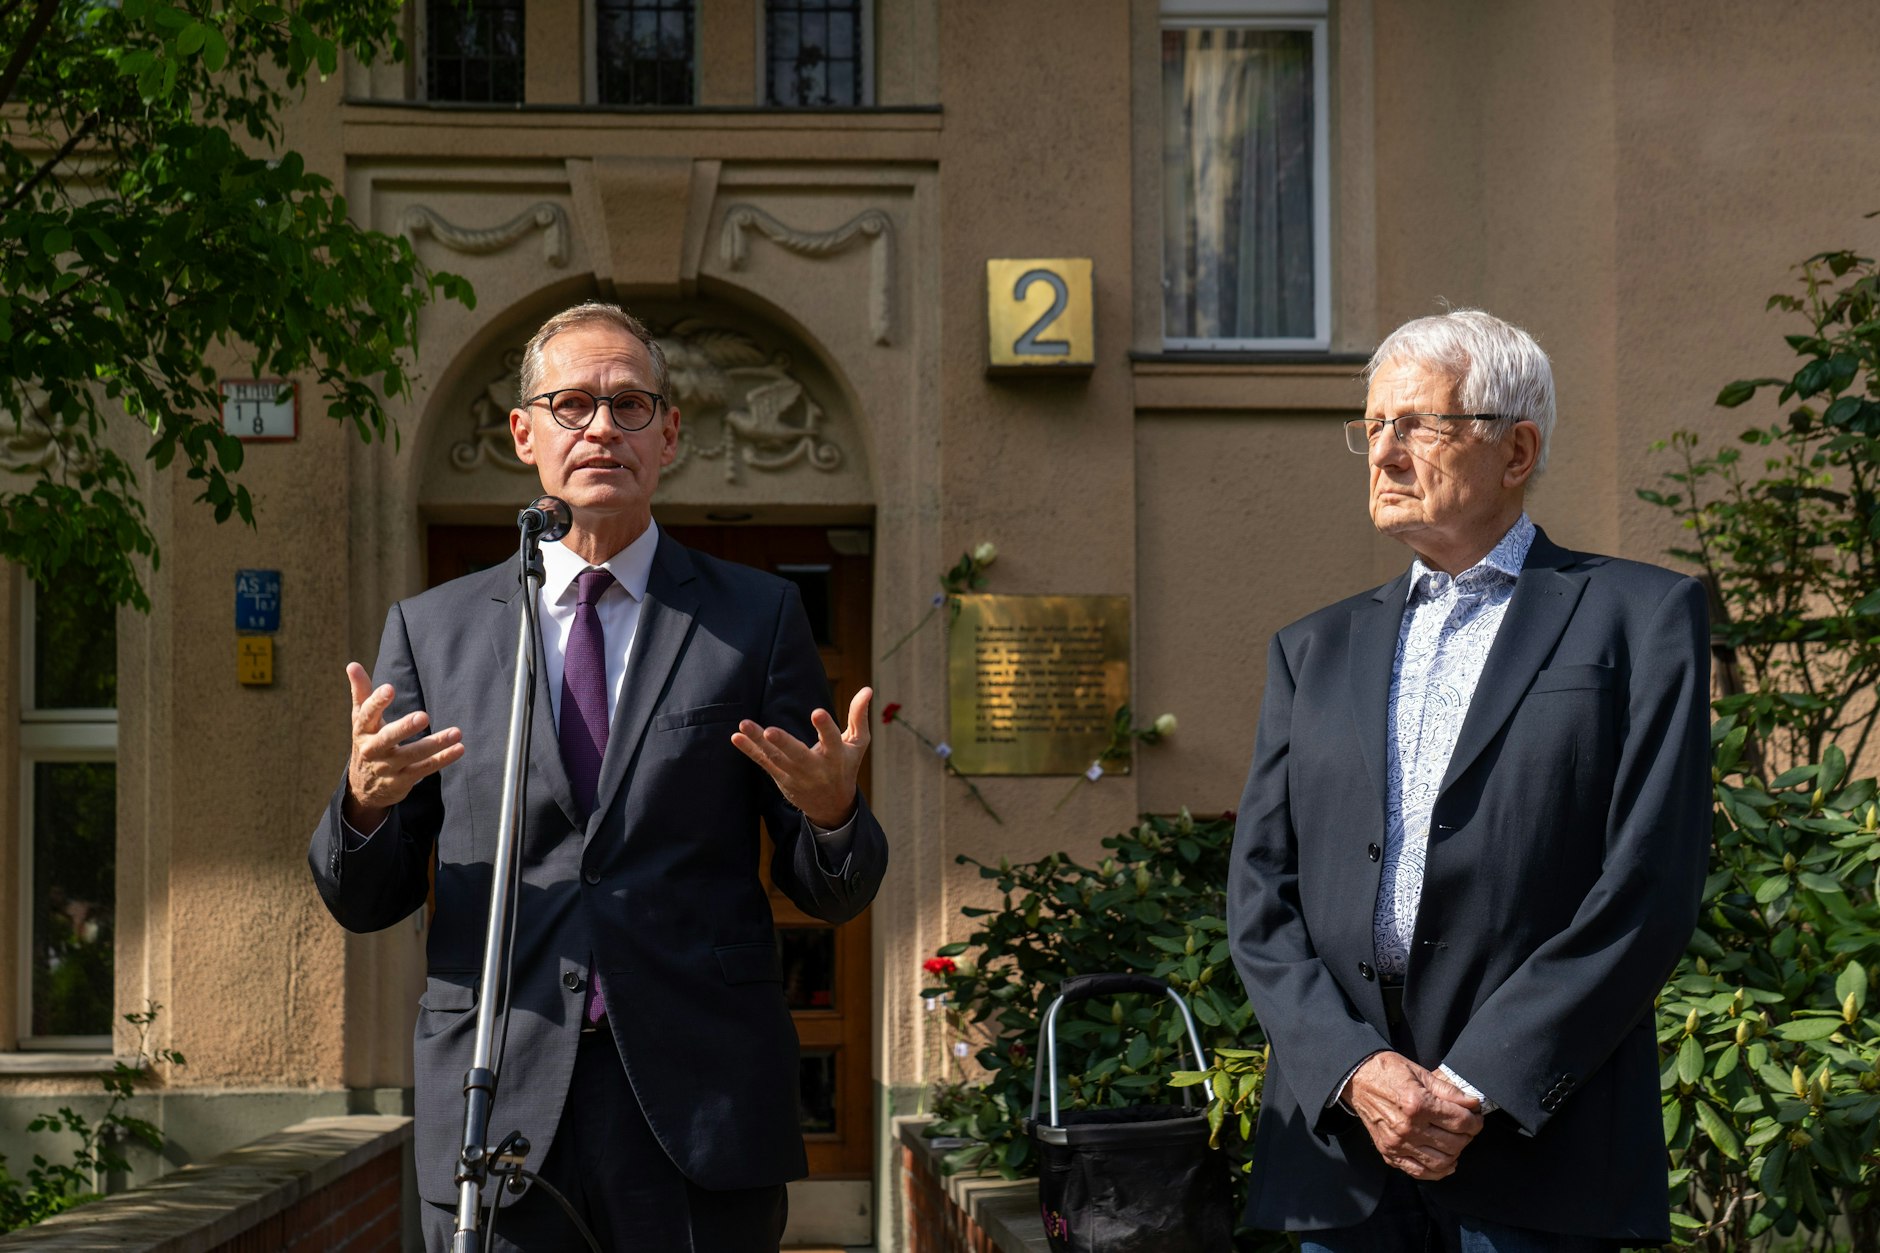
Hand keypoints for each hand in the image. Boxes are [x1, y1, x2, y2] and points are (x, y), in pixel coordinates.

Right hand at [343, 662, 464, 829]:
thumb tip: (352, 664)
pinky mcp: (402, 781)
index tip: (390, 688)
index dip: (377, 702)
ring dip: (435, 744)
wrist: (363, 786)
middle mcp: (373, 749)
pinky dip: (442, 759)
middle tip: (423, 716)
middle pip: (388, 738)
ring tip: (456, 732)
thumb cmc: (367, 741)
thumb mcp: (361, 718)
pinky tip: (459, 748)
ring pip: (412, 755)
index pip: (367, 714)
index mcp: (363, 730)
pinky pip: (424, 768)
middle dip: (405, 727)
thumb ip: (361, 691)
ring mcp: (388, 767)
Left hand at [732, 686, 872, 829]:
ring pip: (775, 758)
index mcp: (837, 757)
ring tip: (744, 724)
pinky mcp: (781, 778)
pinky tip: (737, 737)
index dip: (825, 728)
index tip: (817, 712)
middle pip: (798, 755)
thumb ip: (859, 716)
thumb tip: (868, 689)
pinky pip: (764, 763)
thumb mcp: (857, 744)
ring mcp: (796, 775)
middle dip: (784, 743)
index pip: (832, 741)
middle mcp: (815, 768)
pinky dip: (750, 751)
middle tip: (770, 732)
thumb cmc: (846, 766)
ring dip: (758, 742)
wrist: (832, 806)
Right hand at [1345, 1051, 1483, 1179]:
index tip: (1476, 1116)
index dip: (1475, 1120)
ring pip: (1441, 1162)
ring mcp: (1397, 1144)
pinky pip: (1420, 1172)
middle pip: (1454, 1143)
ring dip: (1456, 1153)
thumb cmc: (1388, 1071)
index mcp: (1417, 1104)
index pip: (1460, 1121)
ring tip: (1456, 1141)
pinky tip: (1446, 1161)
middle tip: (1468, 1126)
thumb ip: (1449, 1091)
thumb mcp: (1420, 1073)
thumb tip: (1473, 1104)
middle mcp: (1407, 1128)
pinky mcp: (1389, 1153)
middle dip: (1468, 1135)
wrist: (1356, 1079)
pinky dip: (1438, 1171)